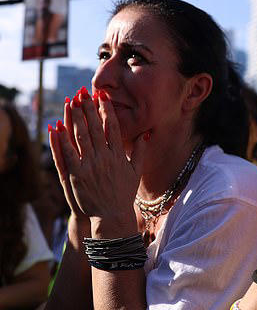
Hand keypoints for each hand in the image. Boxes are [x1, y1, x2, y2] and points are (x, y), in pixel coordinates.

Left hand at [49, 89, 147, 236]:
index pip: (113, 127)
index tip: (102, 97)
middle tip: (84, 92)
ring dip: (76, 118)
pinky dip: (62, 139)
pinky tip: (57, 126)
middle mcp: (105, 158)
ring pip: (82, 137)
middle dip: (89, 108)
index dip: (107, 110)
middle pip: (96, 128)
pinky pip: (68, 153)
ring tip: (71, 102)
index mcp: (119, 155)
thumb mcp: (136, 172)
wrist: (112, 216)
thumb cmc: (124, 194)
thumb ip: (141, 151)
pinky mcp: (77, 175)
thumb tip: (146, 133)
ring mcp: (90, 166)